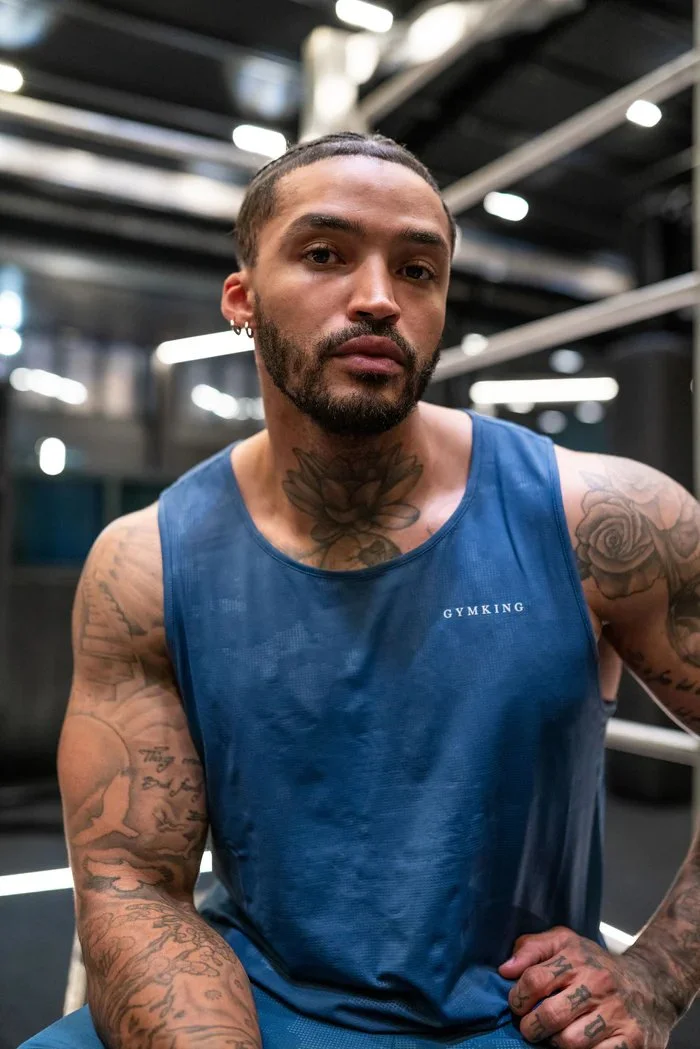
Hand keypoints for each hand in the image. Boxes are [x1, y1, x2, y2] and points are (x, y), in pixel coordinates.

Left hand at [498, 926, 677, 1048]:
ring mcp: (615, 1013)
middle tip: (531, 1029)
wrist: (651, 983)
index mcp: (577, 958)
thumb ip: (532, 948)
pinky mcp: (631, 1039)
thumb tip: (505, 969)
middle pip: (550, 1015)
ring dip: (554, 1044)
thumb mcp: (565, 943)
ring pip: (570, 1042)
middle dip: (531, 1028)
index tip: (517, 1005)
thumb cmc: (596, 965)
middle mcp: (597, 983)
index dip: (517, 998)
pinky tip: (578, 1046)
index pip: (534, 980)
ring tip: (554, 1037)